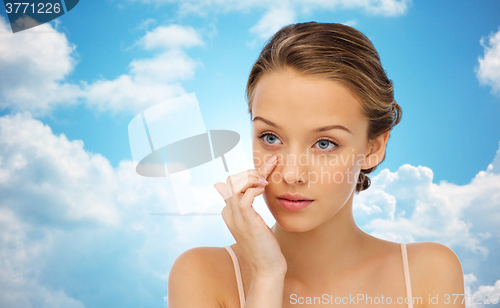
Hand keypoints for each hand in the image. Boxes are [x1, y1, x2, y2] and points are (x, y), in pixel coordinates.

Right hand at [214, 155, 286, 277]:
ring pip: (236, 185)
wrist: (268, 268)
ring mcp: (236, 217)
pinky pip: (245, 197)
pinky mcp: (247, 221)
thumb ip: (244, 206)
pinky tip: (264, 189)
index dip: (248, 174)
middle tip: (270, 168)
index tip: (267, 167)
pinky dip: (255, 188)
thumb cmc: (263, 246)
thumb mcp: (252, 222)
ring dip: (253, 177)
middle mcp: (228, 213)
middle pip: (231, 181)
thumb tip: (238, 195)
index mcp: (228, 212)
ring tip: (267, 180)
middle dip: (250, 171)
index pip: (231, 183)